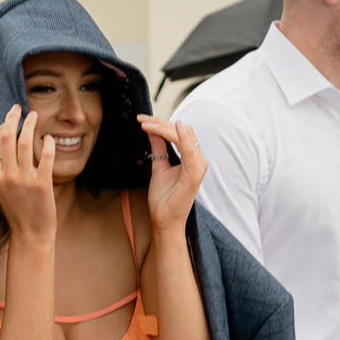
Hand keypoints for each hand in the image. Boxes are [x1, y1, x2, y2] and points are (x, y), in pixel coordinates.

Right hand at [0, 104, 55, 241]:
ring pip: (25, 142)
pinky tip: (50, 137)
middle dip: (12, 118)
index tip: (8, 118)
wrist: (30, 235)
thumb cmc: (18, 214)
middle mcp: (8, 176)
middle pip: (6, 138)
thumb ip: (2, 172)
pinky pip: (46, 157)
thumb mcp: (2, 192)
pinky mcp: (42, 184)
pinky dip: (48, 144)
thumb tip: (4, 149)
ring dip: (29, 125)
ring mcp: (24, 180)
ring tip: (34, 116)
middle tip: (18, 108)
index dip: (1, 127)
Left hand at [136, 115, 207, 231]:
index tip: (142, 120)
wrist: (164, 219)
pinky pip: (189, 150)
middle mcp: (198, 160)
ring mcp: (198, 166)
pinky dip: (181, 136)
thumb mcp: (159, 167)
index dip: (161, 124)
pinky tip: (174, 126)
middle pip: (182, 131)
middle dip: (160, 123)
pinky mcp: (194, 174)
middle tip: (141, 119)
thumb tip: (153, 130)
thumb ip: (159, 148)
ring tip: (145, 124)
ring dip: (163, 127)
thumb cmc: (164, 198)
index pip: (179, 133)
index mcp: (192, 159)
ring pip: (183, 136)